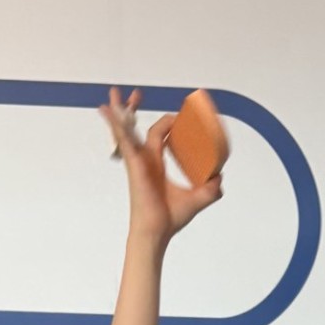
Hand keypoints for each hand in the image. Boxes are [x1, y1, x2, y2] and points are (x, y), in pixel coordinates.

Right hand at [100, 86, 223, 251]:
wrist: (157, 232)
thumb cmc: (169, 218)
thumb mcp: (198, 198)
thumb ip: (211, 188)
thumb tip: (219, 177)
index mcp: (157, 162)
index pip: (161, 134)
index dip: (170, 123)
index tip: (181, 115)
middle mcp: (145, 158)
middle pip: (138, 127)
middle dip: (134, 109)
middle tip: (136, 94)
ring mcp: (138, 160)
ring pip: (128, 129)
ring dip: (121, 110)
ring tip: (115, 92)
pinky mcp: (134, 163)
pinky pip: (125, 139)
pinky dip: (116, 124)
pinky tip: (106, 110)